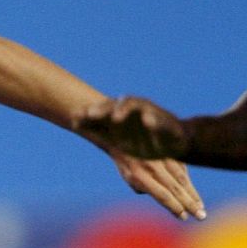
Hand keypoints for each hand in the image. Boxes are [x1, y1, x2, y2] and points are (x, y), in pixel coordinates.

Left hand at [73, 95, 188, 160]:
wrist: (174, 142)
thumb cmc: (142, 138)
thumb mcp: (117, 136)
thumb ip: (98, 128)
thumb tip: (72, 122)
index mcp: (122, 113)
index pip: (104, 110)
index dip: (89, 114)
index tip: (75, 118)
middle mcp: (135, 109)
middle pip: (117, 104)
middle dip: (104, 109)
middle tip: (90, 115)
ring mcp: (151, 112)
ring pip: (138, 105)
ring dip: (125, 110)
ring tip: (116, 118)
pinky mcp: (166, 121)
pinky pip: (159, 119)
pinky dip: (152, 120)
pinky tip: (147, 122)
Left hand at [109, 152, 206, 220]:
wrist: (123, 133)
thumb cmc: (126, 160)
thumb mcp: (128, 176)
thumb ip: (144, 188)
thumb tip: (164, 199)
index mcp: (140, 176)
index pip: (162, 195)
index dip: (174, 207)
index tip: (183, 217)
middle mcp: (153, 166)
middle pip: (175, 188)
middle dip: (189, 204)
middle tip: (201, 216)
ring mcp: (162, 156)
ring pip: (182, 178)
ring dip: (193, 194)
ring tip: (200, 206)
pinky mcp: (169, 149)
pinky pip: (182, 167)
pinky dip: (188, 181)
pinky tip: (194, 193)